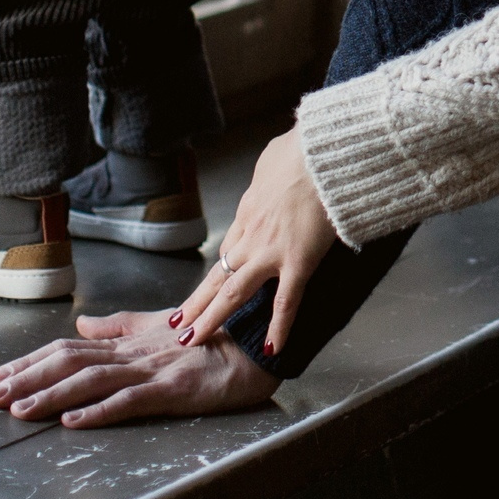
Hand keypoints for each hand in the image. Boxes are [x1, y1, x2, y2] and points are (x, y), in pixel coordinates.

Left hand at [0, 308, 277, 426]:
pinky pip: (130, 401)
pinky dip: (98, 412)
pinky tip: (72, 421)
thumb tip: (82, 326)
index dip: (30, 362)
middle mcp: (133, 353)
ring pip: (91, 381)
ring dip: (49, 395)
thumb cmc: (212, 336)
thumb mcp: (160, 327)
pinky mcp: (173, 389)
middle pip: (70, 363)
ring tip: (17, 409)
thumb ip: (120, 327)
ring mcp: (152, 370)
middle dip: (26, 379)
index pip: (68, 349)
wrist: (256, 342)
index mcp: (128, 342)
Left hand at [168, 126, 337, 356]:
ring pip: (233, 292)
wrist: (320, 153)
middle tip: (177, 327)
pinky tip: (275, 349)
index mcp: (248, 211)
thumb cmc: (303, 149)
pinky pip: (286, 301)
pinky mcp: (297, 262)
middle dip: (195, 304)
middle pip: (217, 276)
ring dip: (211, 318)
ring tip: (193, 341)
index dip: (215, 273)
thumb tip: (275, 169)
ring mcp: (271, 252)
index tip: (204, 289)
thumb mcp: (274, 157)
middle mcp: (251, 235)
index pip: (227, 249)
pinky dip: (280, 328)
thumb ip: (270, 173)